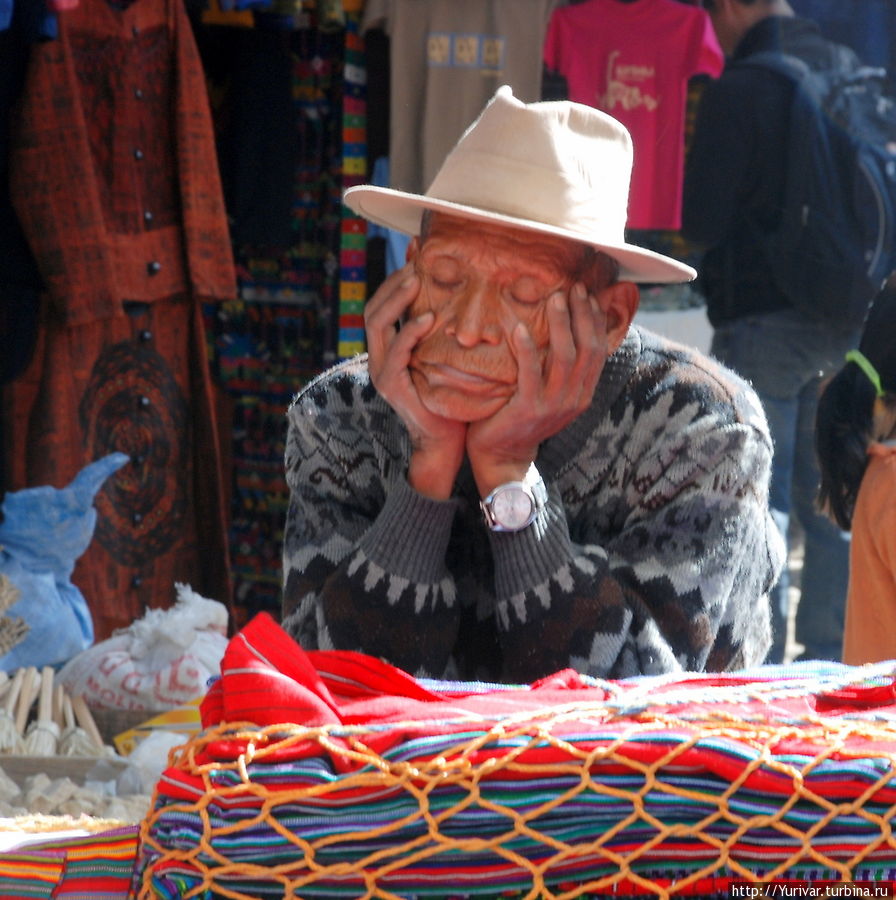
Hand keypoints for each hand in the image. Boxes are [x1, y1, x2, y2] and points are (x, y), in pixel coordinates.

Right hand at [365, 264, 465, 498]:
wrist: (446, 440)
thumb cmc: (452, 399)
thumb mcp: (447, 357)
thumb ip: (445, 331)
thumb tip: (468, 296)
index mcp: (390, 348)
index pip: (383, 304)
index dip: (395, 277)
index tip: (414, 252)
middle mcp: (380, 356)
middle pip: (373, 308)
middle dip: (393, 282)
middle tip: (416, 263)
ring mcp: (382, 371)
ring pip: (376, 323)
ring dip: (396, 298)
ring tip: (417, 280)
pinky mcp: (391, 385)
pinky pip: (396, 352)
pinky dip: (409, 331)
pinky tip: (427, 318)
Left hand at [466, 282, 607, 494]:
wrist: (502, 455)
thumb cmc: (520, 417)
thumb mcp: (548, 393)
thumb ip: (558, 370)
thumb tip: (560, 331)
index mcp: (583, 393)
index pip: (598, 350)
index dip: (595, 320)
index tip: (588, 294)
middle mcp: (574, 398)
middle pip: (587, 348)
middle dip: (582, 315)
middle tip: (573, 287)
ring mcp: (554, 405)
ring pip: (564, 357)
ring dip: (560, 324)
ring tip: (554, 298)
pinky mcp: (529, 409)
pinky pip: (531, 374)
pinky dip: (527, 350)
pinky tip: (520, 329)